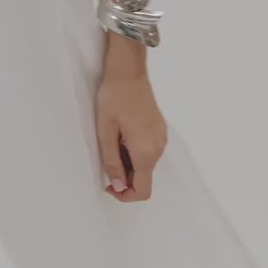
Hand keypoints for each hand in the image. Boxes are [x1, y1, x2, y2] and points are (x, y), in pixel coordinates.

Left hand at [95, 67, 167, 200]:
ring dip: (129, 163)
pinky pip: (149, 152)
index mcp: (145, 151)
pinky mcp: (160, 131)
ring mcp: (161, 139)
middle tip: (107, 157)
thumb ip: (112, 163)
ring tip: (114, 142)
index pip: (143, 190)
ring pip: (146, 165)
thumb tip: (119, 186)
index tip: (109, 184)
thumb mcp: (106, 133)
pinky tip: (123, 135)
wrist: (129, 72)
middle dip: (124, 177)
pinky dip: (135, 153)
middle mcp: (158, 148)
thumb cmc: (114, 98)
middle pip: (145, 179)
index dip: (125, 195)